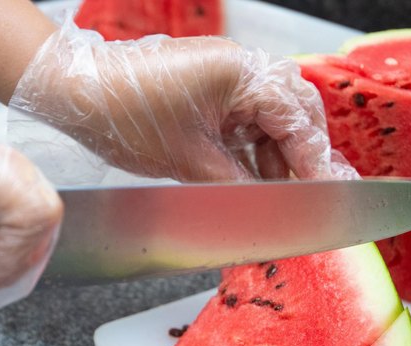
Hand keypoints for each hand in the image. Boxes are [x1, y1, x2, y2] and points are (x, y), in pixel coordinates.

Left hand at [9, 18, 357, 181]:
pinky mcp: (212, 90)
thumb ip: (242, 187)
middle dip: (303, 158)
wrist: (79, 94)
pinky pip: (249, 120)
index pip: (299, 123)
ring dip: (278, 157)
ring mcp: (228, 76)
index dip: (316, 166)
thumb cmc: (125, 114)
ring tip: (277, 196)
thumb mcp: (191, 163)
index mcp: (244, 74)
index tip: (331, 197)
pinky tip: (254, 180)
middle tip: (309, 198)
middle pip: (297, 114)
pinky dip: (254, 150)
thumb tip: (275, 213)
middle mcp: (243, 68)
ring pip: (274, 120)